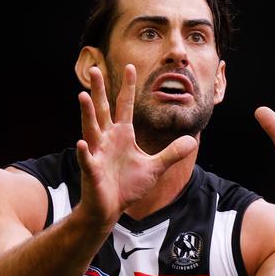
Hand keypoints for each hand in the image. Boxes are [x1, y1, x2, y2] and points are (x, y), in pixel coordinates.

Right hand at [76, 64, 196, 227]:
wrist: (110, 208)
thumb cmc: (127, 186)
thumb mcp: (155, 167)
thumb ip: (171, 153)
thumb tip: (192, 140)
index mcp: (122, 135)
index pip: (125, 106)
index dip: (128, 87)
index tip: (130, 67)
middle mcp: (107, 139)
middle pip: (103, 110)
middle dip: (99, 90)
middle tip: (95, 69)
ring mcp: (97, 153)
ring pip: (91, 129)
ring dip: (87, 113)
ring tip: (82, 95)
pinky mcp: (92, 170)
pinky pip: (87, 159)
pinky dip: (84, 151)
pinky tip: (82, 142)